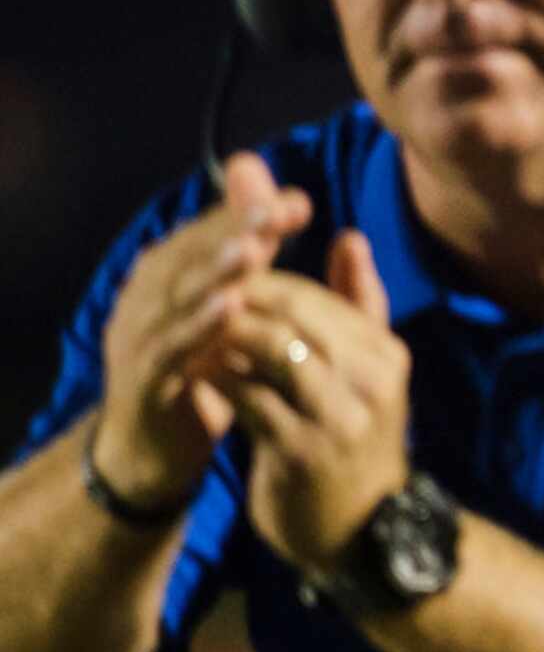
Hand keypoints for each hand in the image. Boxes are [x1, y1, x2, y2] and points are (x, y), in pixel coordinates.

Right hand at [92, 152, 312, 511]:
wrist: (149, 455)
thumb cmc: (201, 370)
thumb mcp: (228, 308)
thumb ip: (250, 253)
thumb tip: (282, 196)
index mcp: (165, 277)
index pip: (206, 233)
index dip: (246, 213)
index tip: (297, 202)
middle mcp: (144, 300)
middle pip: (189, 257)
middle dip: (232, 230)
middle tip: (273, 210)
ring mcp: (137, 341)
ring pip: (176, 298)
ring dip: (214, 272)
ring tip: (254, 249)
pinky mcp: (140, 383)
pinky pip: (168, 351)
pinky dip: (197, 328)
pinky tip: (230, 310)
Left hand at [211, 233, 410, 576]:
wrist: (361, 531)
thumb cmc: (357, 439)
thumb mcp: (371, 369)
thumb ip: (361, 302)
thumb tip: (350, 236)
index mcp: (384, 352)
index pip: (318, 297)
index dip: (267, 281)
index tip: (223, 276)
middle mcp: (369, 378)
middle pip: (295, 317)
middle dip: (241, 300)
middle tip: (195, 292)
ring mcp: (337, 417)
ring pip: (272, 351)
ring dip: (226, 335)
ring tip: (191, 327)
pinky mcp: (302, 452)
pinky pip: (251, 401)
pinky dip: (221, 380)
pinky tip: (197, 372)